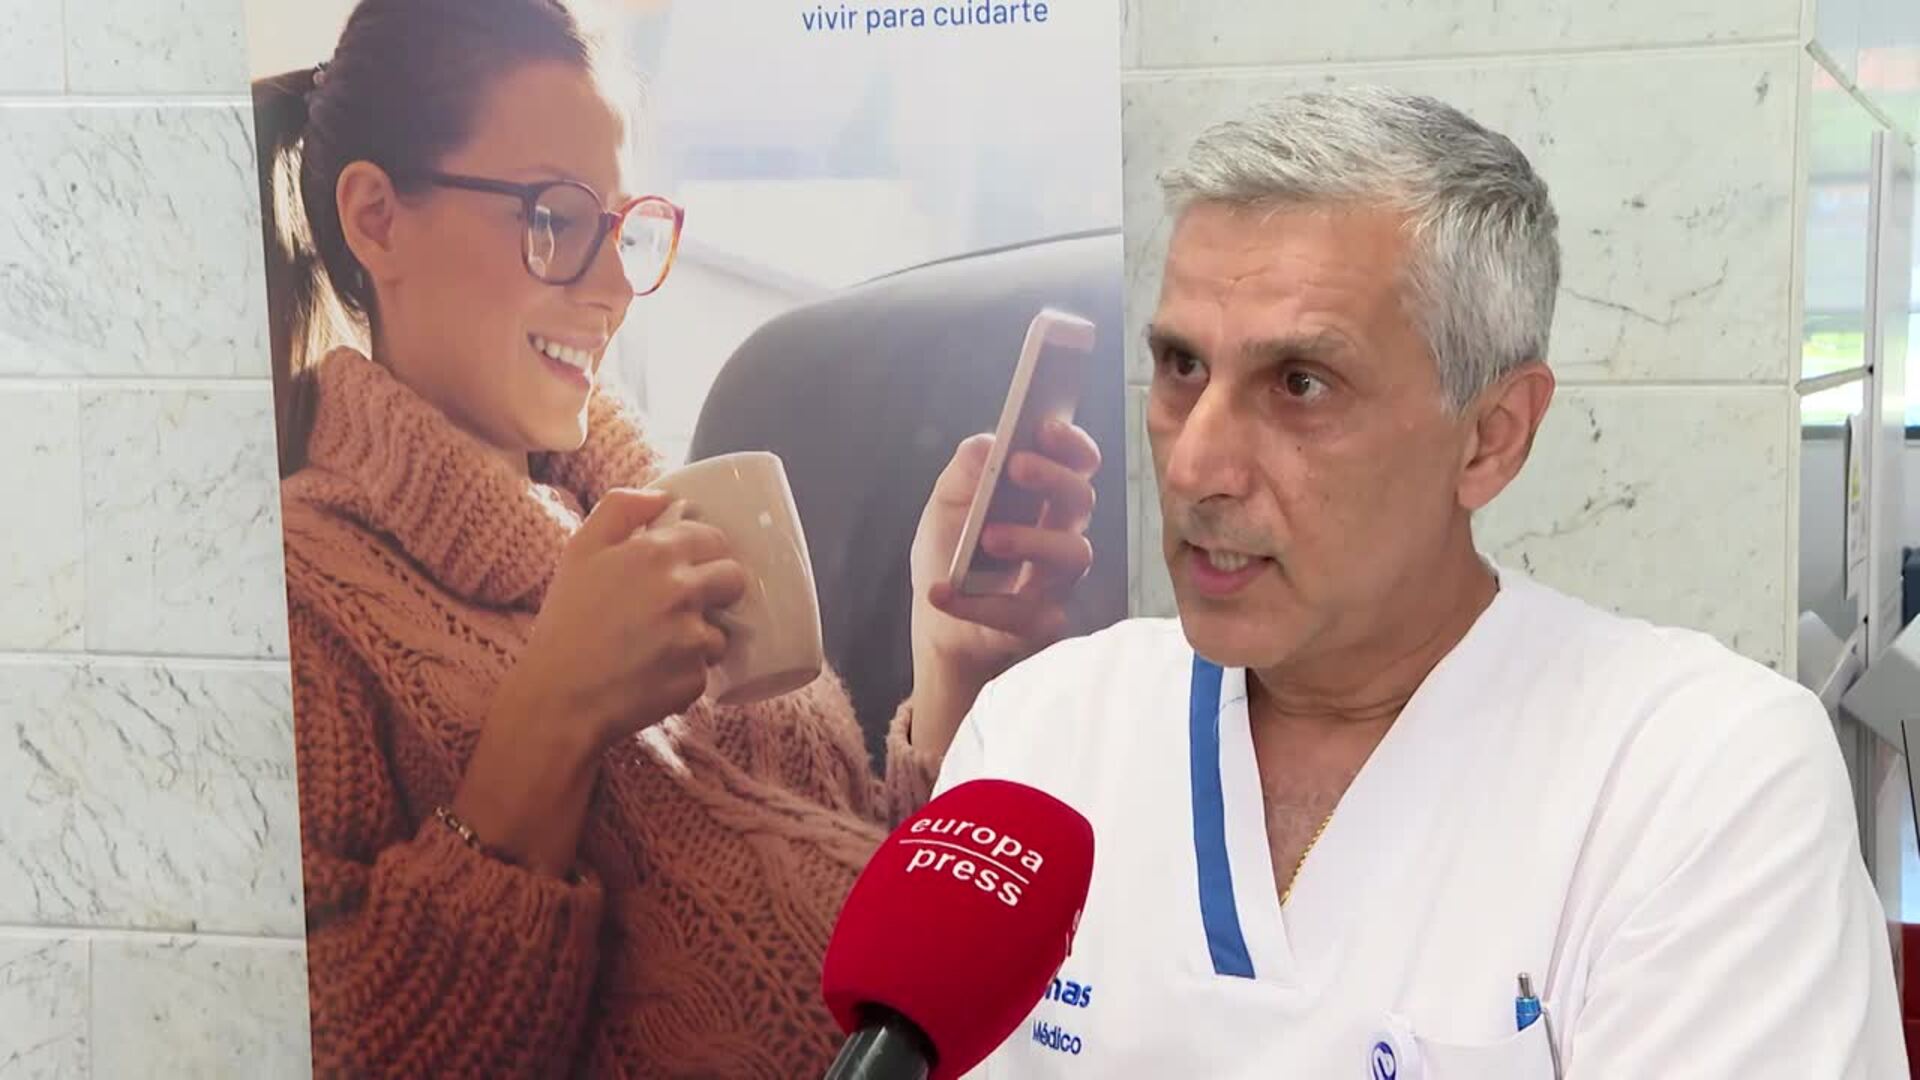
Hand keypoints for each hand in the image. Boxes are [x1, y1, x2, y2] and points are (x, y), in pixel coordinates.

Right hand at [515, 488, 749, 747]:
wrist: (558, 698)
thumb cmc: (567, 623)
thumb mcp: (580, 551)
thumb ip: (620, 508)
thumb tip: (665, 495)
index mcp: (656, 553)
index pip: (714, 539)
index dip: (705, 552)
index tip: (689, 567)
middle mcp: (682, 590)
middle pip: (734, 579)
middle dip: (718, 589)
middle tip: (684, 605)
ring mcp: (692, 636)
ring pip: (721, 629)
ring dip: (700, 636)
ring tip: (658, 646)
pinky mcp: (695, 678)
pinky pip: (705, 669)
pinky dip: (685, 672)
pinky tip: (653, 673)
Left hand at [907, 421, 1100, 756]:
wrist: (938, 626)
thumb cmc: (953, 555)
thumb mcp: (947, 503)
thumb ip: (967, 469)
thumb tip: (991, 442)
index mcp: (1043, 499)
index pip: (1079, 464)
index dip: (1071, 444)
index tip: (1046, 426)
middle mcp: (1061, 535)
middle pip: (1080, 499)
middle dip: (1053, 478)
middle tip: (1016, 466)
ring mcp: (1058, 582)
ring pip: (1074, 554)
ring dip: (1030, 539)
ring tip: (987, 537)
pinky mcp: (1042, 624)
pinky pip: (1023, 613)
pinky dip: (976, 603)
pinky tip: (941, 592)